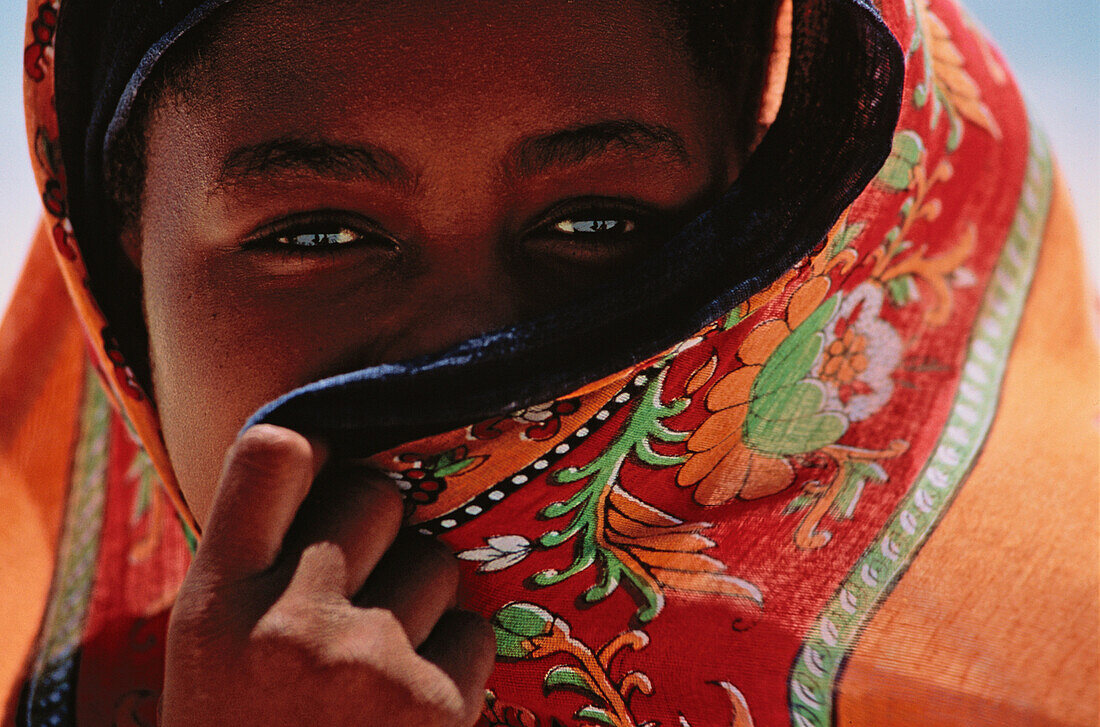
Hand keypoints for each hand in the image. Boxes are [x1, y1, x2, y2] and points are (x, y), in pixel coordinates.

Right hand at [161, 425, 494, 725]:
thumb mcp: (210, 653)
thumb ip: (258, 565)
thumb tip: (338, 464)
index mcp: (214, 604)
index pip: (275, 452)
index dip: (315, 448)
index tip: (330, 470)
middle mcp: (289, 624)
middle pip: (377, 495)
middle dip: (381, 529)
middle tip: (360, 585)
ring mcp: (367, 663)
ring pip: (437, 563)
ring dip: (422, 601)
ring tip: (377, 669)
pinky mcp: (435, 707)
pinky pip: (473, 632)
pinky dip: (454, 664)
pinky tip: (409, 712)